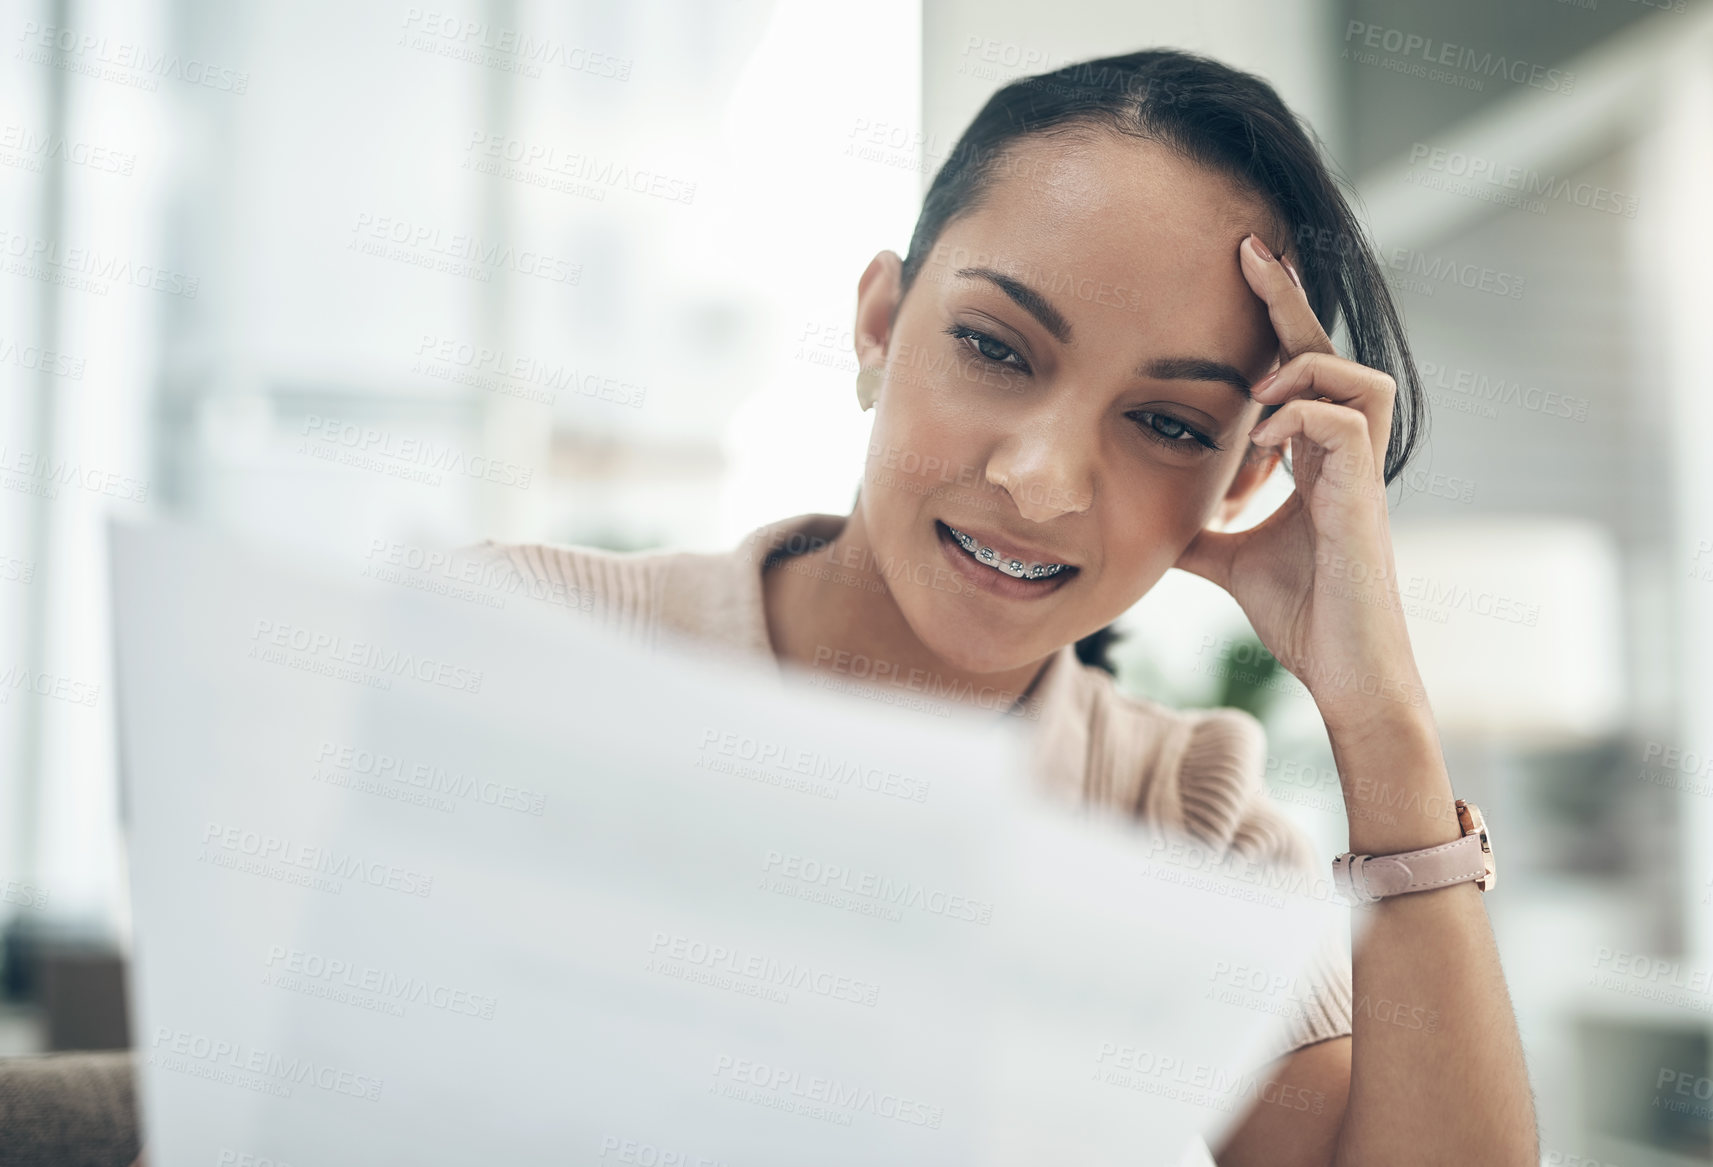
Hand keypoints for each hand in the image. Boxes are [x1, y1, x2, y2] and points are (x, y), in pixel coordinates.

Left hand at [1175, 234, 1426, 736]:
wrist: (1344, 674)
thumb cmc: (1302, 617)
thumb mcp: (1228, 559)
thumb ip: (1198, 526)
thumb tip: (1143, 514)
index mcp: (1316, 458)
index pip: (1300, 368)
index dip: (1275, 316)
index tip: (1239, 263)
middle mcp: (1345, 456)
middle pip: (1331, 353)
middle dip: (1290, 300)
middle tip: (1246, 251)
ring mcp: (1360, 477)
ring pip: (1359, 379)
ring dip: (1304, 370)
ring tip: (1256, 392)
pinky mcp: (1364, 502)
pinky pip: (1344, 426)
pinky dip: (1300, 419)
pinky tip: (1262, 441)